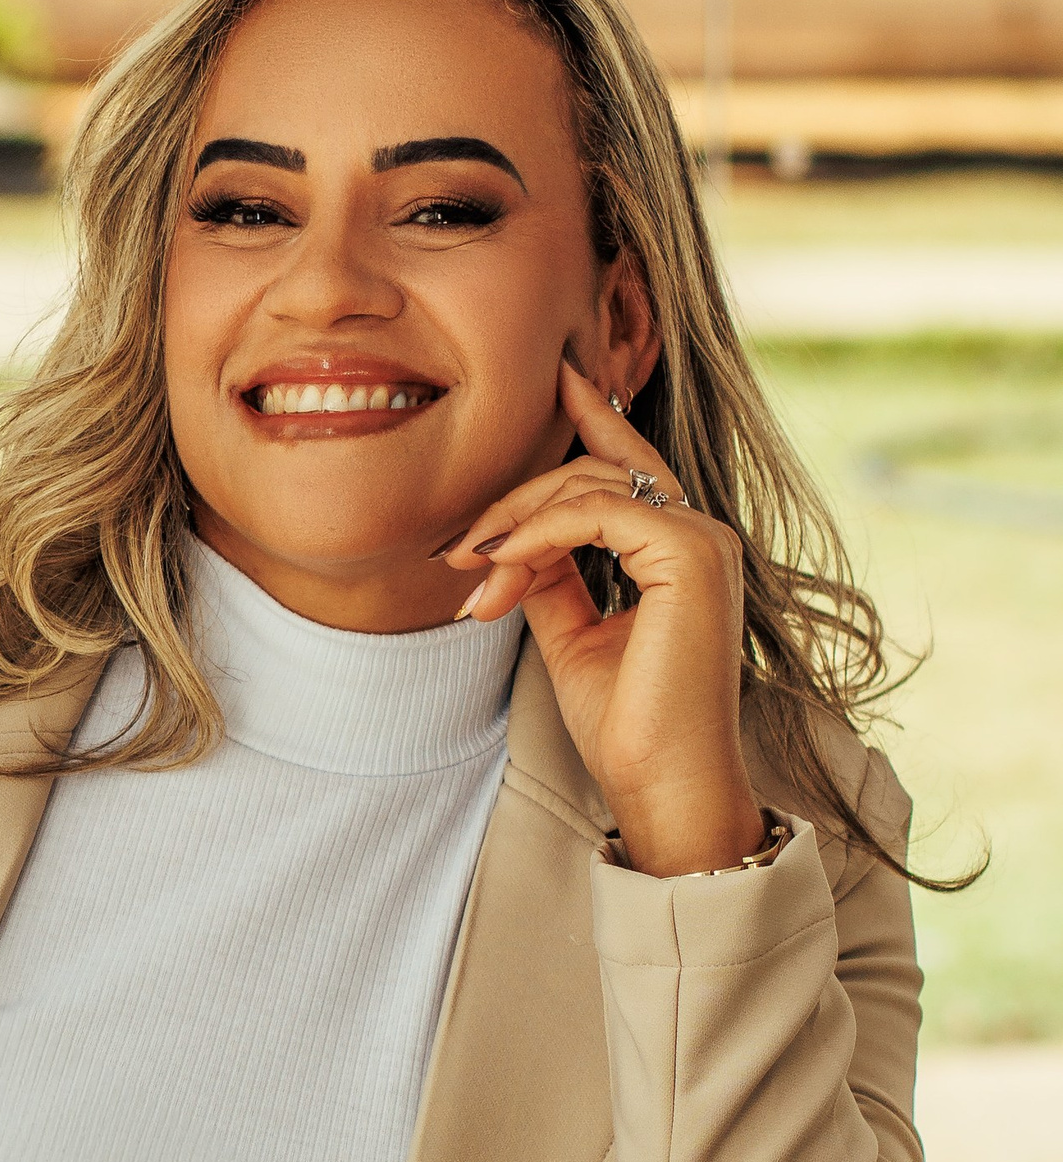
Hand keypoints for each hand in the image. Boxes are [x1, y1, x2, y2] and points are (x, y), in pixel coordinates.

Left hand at [445, 356, 766, 878]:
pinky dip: (536, 534)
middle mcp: (701, 536)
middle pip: (592, 473)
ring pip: (588, 486)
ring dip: (514, 525)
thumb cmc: (626, 725)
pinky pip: (595, 512)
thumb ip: (553, 576)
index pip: (630, 467)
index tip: (558, 377)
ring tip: (470, 573)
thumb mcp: (572, 634)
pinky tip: (499, 566)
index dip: (594, 416)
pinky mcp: (691, 556)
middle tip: (457, 552)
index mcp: (681, 552)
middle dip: (513, 502)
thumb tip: (513, 540)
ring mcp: (703, 541)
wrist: (663, 785)